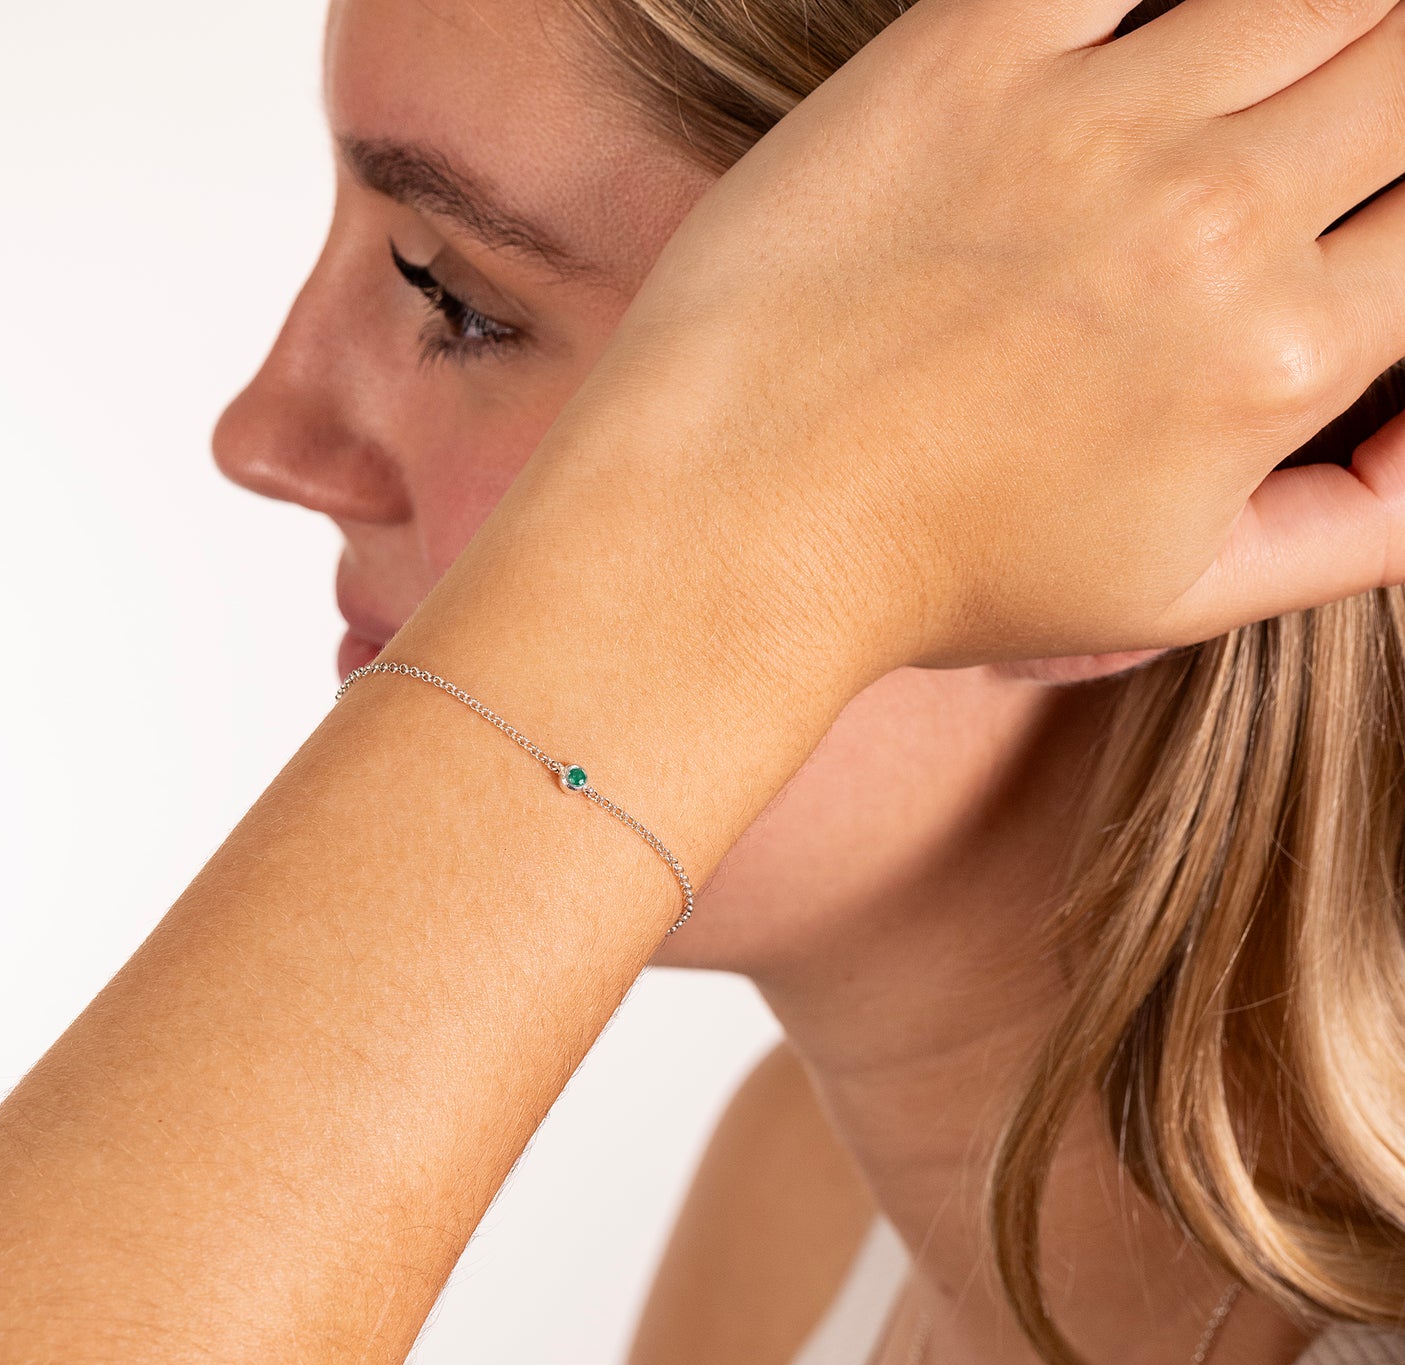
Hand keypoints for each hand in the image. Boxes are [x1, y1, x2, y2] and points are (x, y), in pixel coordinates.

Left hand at [534, 0, 1404, 678]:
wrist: (737, 518)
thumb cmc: (942, 572)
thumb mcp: (1175, 595)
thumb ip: (1359, 525)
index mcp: (1282, 357)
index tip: (1366, 219)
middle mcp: (1214, 220)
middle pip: (1402, 67)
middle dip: (1384, 90)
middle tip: (1320, 127)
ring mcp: (1088, 125)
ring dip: (1313, 24)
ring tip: (1227, 104)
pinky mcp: (964, 59)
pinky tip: (1147, 36)